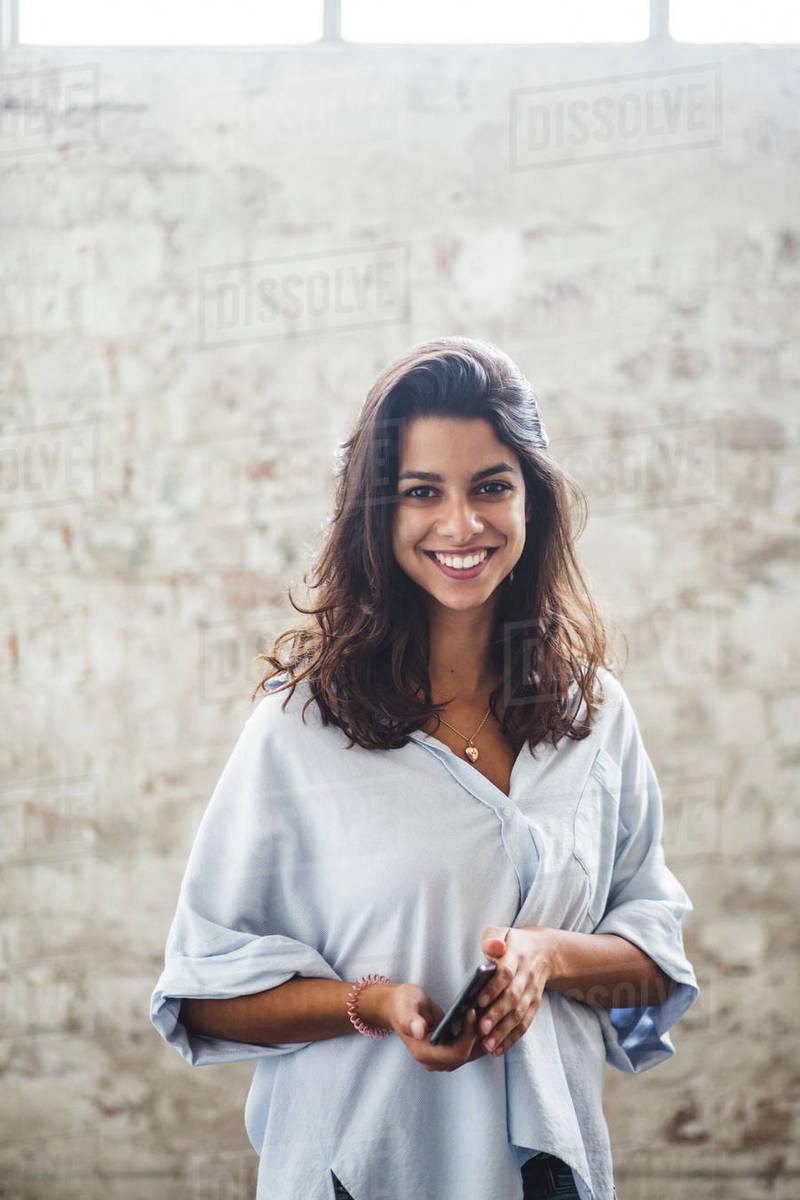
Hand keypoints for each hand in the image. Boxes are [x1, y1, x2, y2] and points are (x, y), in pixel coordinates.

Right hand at [377, 982, 488, 1071]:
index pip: (456, 1053)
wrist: (398, 1008)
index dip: (468, 1035)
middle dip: (478, 1035)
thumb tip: (417, 1031)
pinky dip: (477, 1037)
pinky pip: (468, 1049)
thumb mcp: (405, 1006)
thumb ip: (410, 1019)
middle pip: (467, 1055)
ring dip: (481, 1036)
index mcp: (423, 1052)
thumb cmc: (403, 1004)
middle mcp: (433, 1061)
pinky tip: (483, 1021)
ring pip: (471, 1054)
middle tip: (486, 1010)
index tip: (472, 1012)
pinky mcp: (448, 1053)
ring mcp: (441, 1059)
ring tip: (487, 1014)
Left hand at [475, 925, 554, 1056]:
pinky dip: (512, 1038)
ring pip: (519, 1015)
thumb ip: (493, 938)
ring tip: (487, 1045)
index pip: (505, 974)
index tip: (479, 1001)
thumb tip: (494, 947)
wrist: (545, 951)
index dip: (493, 988)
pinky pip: (524, 1024)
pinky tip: (498, 1050)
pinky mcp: (534, 1005)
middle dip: (497, 1015)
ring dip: (503, 1032)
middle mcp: (526, 976)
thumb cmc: (513, 942)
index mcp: (516, 956)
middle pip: (512, 998)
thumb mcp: (502, 932)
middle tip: (481, 1029)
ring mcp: (532, 993)